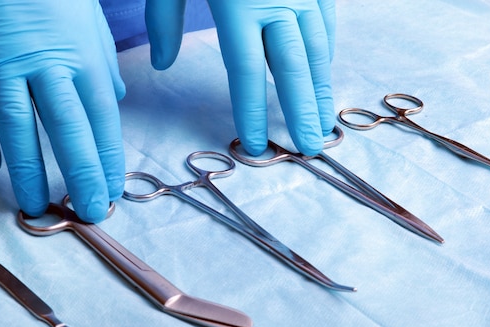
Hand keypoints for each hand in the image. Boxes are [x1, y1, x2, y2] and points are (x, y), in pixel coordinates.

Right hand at [0, 0, 124, 222]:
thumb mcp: (86, 17)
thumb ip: (102, 60)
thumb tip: (118, 97)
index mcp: (80, 54)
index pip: (101, 117)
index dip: (106, 158)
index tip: (111, 192)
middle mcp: (43, 61)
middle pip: (65, 127)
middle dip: (79, 174)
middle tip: (87, 213)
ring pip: (14, 123)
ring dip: (26, 169)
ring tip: (33, 206)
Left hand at [146, 0, 335, 155]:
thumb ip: (163, 18)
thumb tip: (162, 64)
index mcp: (238, 4)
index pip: (246, 71)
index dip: (252, 112)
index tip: (255, 146)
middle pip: (292, 68)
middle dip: (302, 111)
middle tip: (311, 148)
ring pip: (317, 48)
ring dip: (321, 89)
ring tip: (323, 123)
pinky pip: (327, 20)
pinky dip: (325, 50)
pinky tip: (322, 73)